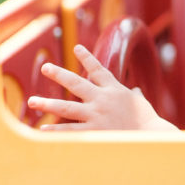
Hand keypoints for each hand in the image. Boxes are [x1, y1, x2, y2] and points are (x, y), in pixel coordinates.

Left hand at [28, 44, 178, 131]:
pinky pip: (71, 130)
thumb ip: (134, 95)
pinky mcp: (95, 130)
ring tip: (33, 101)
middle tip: (46, 67)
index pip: (98, 70)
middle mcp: (103, 98)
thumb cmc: (148, 120)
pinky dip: (56, 130)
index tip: (77, 48)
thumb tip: (134, 91)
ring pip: (67, 106)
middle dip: (59, 74)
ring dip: (48, 103)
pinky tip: (43, 129)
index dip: (86, 58)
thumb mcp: (141, 103)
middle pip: (76, 83)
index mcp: (115, 89)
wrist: (151, 136)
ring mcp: (97, 114)